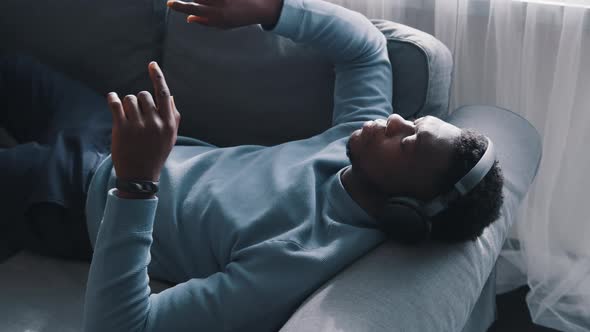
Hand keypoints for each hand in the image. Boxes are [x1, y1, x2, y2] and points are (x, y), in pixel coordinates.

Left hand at [107, 62, 180, 182]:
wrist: (140, 176)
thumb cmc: (156, 153)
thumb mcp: (170, 137)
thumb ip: (173, 116)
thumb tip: (169, 95)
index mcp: (168, 123)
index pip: (163, 93)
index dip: (158, 77)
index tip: (152, 64)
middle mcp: (155, 123)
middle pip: (144, 95)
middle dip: (139, 101)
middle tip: (137, 115)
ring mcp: (138, 126)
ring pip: (129, 99)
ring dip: (126, 104)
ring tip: (127, 117)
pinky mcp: (122, 129)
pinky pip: (116, 103)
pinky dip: (112, 98)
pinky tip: (112, 99)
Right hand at [167, 0, 282, 29]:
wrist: (259, 8)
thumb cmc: (238, 18)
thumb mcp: (223, 25)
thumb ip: (205, 22)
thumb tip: (188, 18)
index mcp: (216, 16)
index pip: (193, 10)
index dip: (180, 7)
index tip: (169, 3)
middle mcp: (219, 4)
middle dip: (194, 1)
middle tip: (194, 5)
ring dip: (204, 1)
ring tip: (221, 8)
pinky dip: (216, 2)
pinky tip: (225, 4)